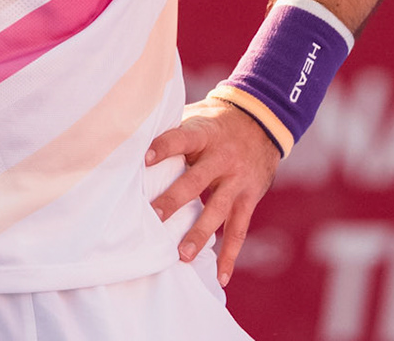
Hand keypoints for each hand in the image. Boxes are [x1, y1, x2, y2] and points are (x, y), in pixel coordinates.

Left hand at [145, 97, 280, 286]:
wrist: (262, 120)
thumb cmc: (215, 123)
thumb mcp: (197, 117)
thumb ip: (172, 131)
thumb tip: (130, 142)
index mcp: (204, 133)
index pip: (182, 138)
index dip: (164, 147)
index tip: (145, 159)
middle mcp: (222, 157)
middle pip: (196, 180)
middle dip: (175, 199)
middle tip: (154, 216)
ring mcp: (237, 180)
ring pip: (218, 210)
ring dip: (200, 234)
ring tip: (182, 256)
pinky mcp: (249, 198)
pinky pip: (239, 229)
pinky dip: (230, 254)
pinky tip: (221, 276)